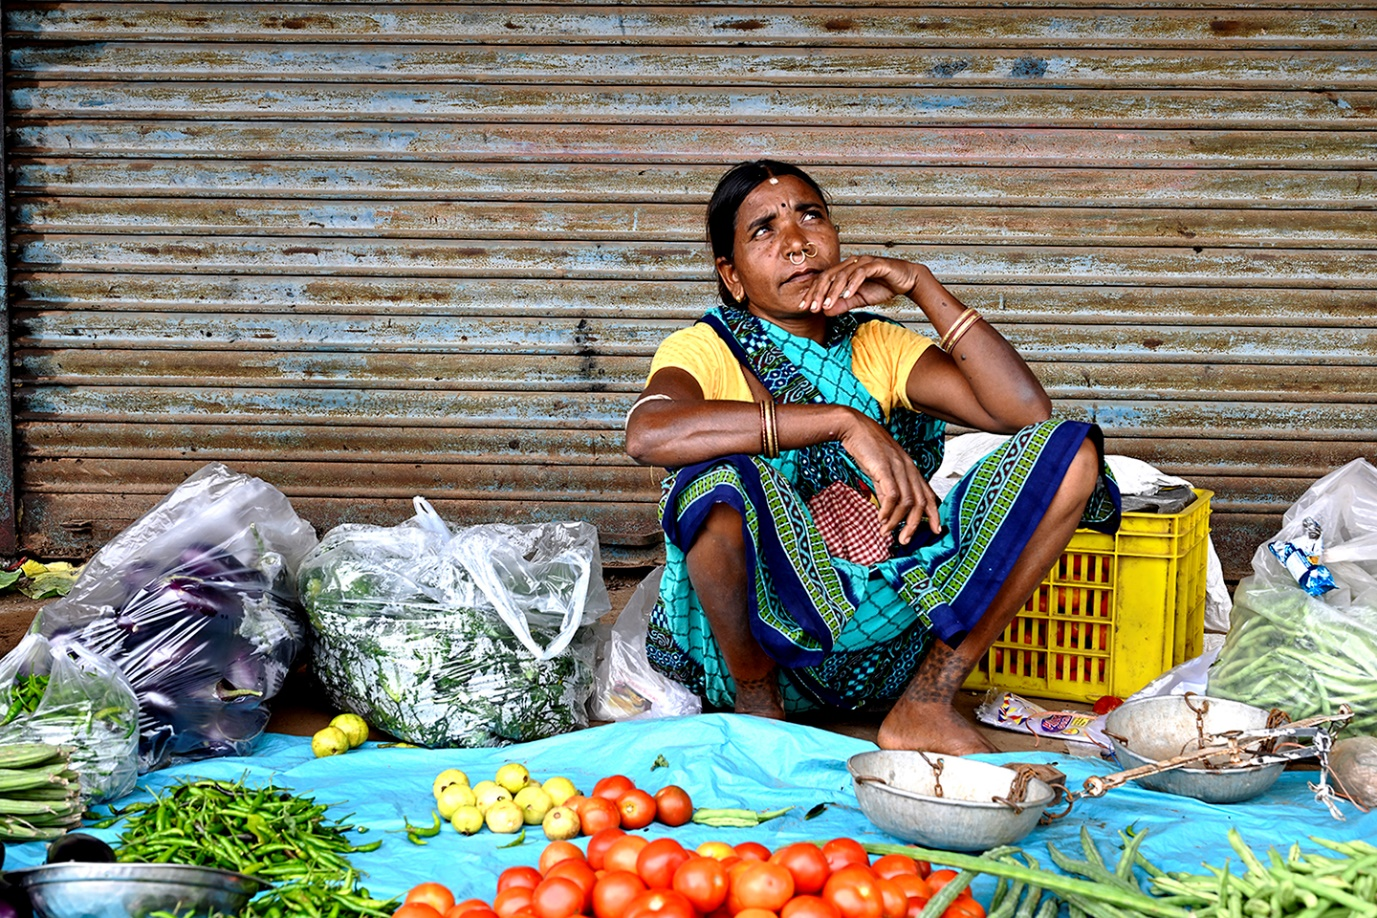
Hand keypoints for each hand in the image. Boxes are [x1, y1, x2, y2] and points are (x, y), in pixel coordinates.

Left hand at [798, 256, 926, 315]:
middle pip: (829, 276)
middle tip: (812, 307)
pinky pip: (861, 273)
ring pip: (843, 275)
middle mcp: (851, 263)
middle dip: (819, 292)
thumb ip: (843, 304)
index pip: (823, 280)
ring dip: (834, 291)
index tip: (805, 307)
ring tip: (827, 304)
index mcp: (844, 270)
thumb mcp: (858, 300)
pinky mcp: (876, 264)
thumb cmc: (882, 286)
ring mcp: (863, 262)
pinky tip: (847, 295)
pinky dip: (853, 284)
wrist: (906, 281)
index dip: (813, 293)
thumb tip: (826, 312)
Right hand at [836, 409, 942, 544]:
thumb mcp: (881, 470)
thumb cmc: (867, 447)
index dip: (934, 514)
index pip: (928, 494)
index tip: (936, 530)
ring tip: (887, 531)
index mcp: (910, 468)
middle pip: (920, 502)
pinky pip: (892, 494)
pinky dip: (888, 510)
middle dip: (914, 525)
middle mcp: (908, 468)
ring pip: (908, 501)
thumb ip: (886, 489)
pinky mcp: (884, 467)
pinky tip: (880, 518)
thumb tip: (889, 510)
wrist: (853, 427)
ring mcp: (898, 467)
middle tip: (905, 540)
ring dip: (897, 521)